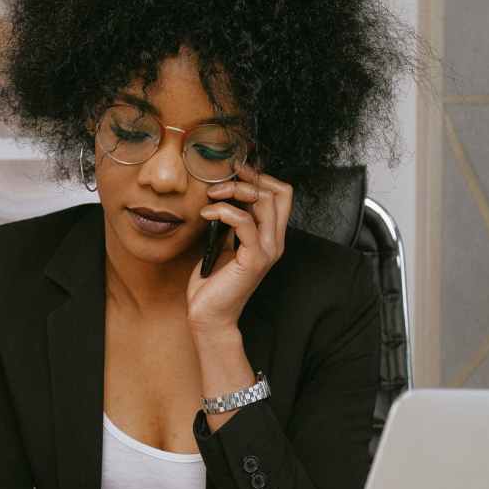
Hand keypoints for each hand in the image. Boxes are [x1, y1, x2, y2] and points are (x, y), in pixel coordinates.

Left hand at [186, 163, 292, 329]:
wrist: (209, 316)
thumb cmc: (213, 283)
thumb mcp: (223, 245)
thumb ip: (231, 224)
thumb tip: (223, 198)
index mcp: (270, 237)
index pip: (282, 194)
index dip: (260, 177)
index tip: (234, 172)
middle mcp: (275, 242)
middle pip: (278, 192)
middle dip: (247, 179)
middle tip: (219, 183)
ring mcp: (267, 251)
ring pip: (264, 202)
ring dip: (234, 190)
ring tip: (211, 196)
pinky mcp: (254, 260)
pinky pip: (244, 222)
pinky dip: (223, 211)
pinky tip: (206, 213)